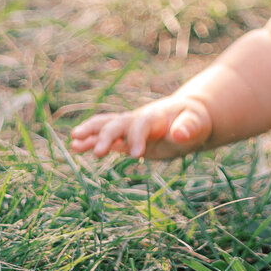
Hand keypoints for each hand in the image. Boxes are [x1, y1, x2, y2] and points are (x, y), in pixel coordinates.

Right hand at [69, 92, 213, 161]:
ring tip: (73, 143)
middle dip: (106, 136)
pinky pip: (106, 138)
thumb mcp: (196, 124)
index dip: (137, 137)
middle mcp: (138, 119)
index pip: (141, 124)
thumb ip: (188, 127)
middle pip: (118, 123)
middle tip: (96, 153)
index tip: (137, 155)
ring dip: (91, 133)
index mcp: (155, 116)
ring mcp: (130, 126)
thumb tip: (180, 134)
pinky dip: (91, 141)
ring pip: (106, 126)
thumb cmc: (194, 121)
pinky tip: (76, 147)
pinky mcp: (126, 137)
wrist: (189, 115)